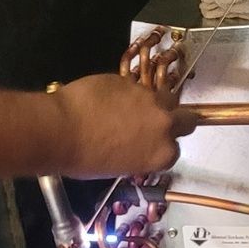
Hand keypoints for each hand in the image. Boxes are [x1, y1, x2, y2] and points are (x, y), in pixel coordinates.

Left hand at [51, 73, 194, 180]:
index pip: (175, 150)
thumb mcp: (119, 166)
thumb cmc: (85, 158)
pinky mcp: (130, 81)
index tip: (152, 146)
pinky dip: (126, 93)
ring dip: (153, 104)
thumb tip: (136, 145)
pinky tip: (106, 101)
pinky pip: (135, 87)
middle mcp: (163, 125)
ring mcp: (148, 99)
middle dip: (176, 120)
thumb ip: (139, 154)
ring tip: (130, 110)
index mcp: (162, 154)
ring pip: (163, 98)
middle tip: (155, 123)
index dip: (163, 147)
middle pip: (187, 118)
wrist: (62, 130)